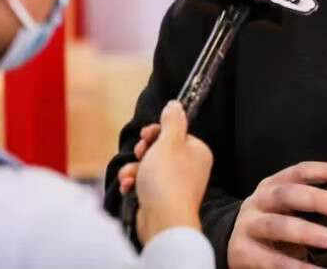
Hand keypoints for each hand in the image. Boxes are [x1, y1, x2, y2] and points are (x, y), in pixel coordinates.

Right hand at [134, 101, 212, 243]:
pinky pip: (145, 185)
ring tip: (131, 176)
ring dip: (134, 169)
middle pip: (160, 150)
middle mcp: (189, 168)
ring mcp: (175, 186)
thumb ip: (172, 121)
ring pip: (148, 168)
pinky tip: (128, 188)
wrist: (163, 221)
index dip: (157, 133)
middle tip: (140, 154)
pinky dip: (134, 185)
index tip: (146, 135)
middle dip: (143, 152)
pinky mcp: (161, 200)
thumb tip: (175, 105)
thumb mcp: (169, 142)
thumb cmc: (168, 179)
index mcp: (197, 152)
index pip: (176, 134)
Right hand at [227, 161, 326, 268]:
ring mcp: (249, 226)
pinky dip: (295, 267)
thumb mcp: (285, 210)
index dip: (325, 170)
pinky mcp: (242, 252)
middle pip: (287, 194)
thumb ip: (312, 209)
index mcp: (273, 186)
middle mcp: (259, 201)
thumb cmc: (269, 226)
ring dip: (305, 231)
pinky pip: (271, 260)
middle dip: (315, 199)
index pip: (300, 171)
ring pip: (276, 225)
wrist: (231, 245)